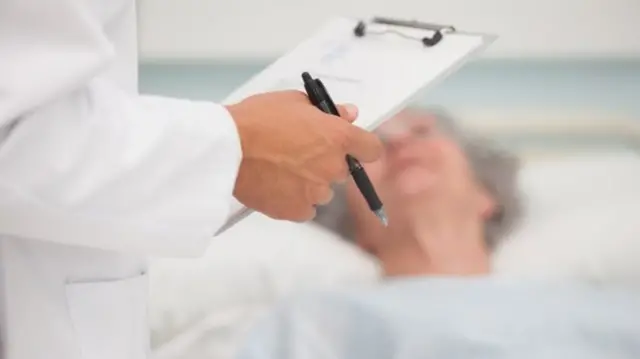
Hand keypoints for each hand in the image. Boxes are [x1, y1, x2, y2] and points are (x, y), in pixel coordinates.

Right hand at [226, 90, 382, 221]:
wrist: (227, 148)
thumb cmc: (258, 118)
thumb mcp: (294, 102)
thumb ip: (329, 110)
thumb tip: (351, 114)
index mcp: (338, 138)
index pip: (372, 149)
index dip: (362, 148)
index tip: (351, 146)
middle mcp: (333, 167)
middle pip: (343, 171)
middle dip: (327, 163)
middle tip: (299, 154)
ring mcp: (316, 192)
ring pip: (323, 191)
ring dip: (310, 183)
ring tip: (282, 171)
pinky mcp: (297, 211)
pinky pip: (305, 208)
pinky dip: (295, 200)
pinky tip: (276, 187)